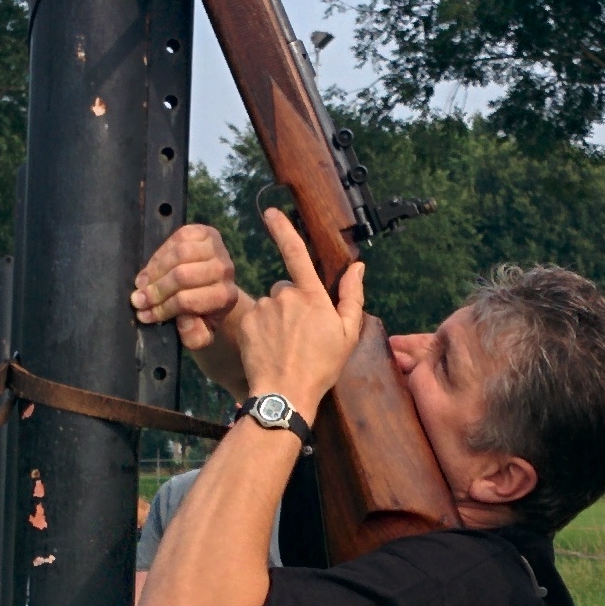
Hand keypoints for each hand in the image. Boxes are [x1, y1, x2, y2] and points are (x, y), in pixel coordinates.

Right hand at [133, 223, 247, 394]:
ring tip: (141, 284)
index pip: (187, 300)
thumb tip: (183, 321)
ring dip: (154, 271)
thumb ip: (194, 335)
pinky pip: (178, 238)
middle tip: (137, 300)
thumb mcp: (198, 334)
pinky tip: (151, 269)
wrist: (213, 288)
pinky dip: (160, 254)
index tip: (143, 315)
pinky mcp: (206, 232)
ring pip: (178, 254)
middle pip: (181, 276)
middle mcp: (226, 271)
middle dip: (155, 290)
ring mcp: (217, 248)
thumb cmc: (201, 314)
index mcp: (226, 298)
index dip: (161, 308)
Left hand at [225, 209, 363, 418]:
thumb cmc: (321, 367)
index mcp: (312, 297)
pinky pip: (255, 317)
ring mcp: (263, 309)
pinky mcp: (246, 322)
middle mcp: (285, 296)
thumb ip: (352, 296)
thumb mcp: (347, 334)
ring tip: (286, 345)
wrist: (285, 393)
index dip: (283, 229)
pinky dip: (261, 329)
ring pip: (271, 304)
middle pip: (287, 287)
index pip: (296, 253)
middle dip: (293, 304)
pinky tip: (270, 348)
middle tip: (301, 334)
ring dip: (277, 318)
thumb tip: (358, 268)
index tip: (271, 212)